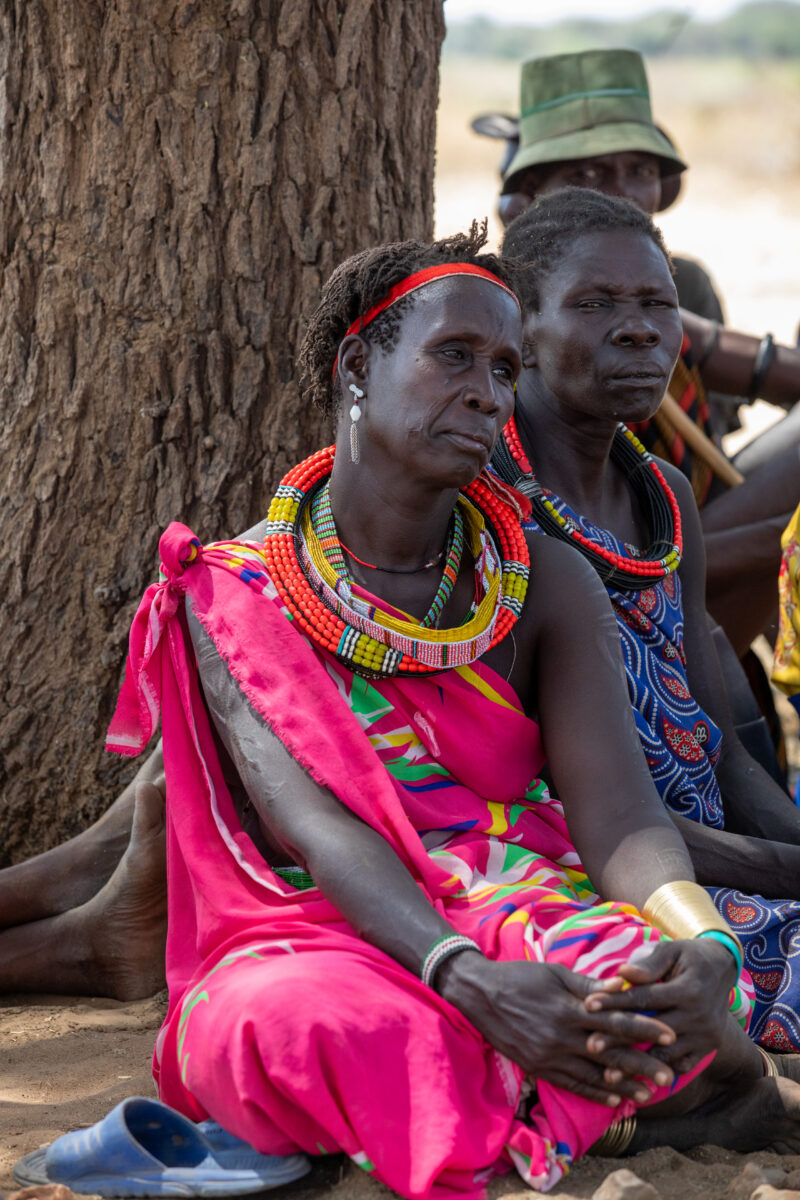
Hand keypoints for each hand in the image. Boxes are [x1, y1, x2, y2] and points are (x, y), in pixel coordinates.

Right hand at [439, 953, 678, 1106]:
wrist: (478, 995)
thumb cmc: (519, 977)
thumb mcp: (554, 973)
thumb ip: (589, 985)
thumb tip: (622, 986)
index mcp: (569, 1009)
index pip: (615, 1021)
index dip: (644, 1028)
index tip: (670, 1034)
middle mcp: (562, 1036)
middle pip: (610, 1054)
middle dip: (642, 1064)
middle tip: (670, 1075)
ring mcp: (549, 1056)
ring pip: (594, 1075)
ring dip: (624, 1085)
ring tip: (649, 1093)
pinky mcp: (538, 1067)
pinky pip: (572, 1084)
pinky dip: (595, 1093)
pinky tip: (615, 1099)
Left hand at [583, 937, 736, 1073]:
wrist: (723, 969)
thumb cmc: (688, 956)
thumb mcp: (672, 951)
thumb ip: (649, 964)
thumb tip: (623, 973)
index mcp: (689, 990)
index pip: (645, 998)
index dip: (615, 1002)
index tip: (587, 1004)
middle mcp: (700, 1017)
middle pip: (652, 1032)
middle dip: (619, 1039)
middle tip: (590, 1046)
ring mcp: (706, 1037)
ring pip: (665, 1054)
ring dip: (636, 1065)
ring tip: (607, 1072)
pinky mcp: (708, 1049)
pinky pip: (681, 1066)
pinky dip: (658, 1071)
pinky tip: (634, 1078)